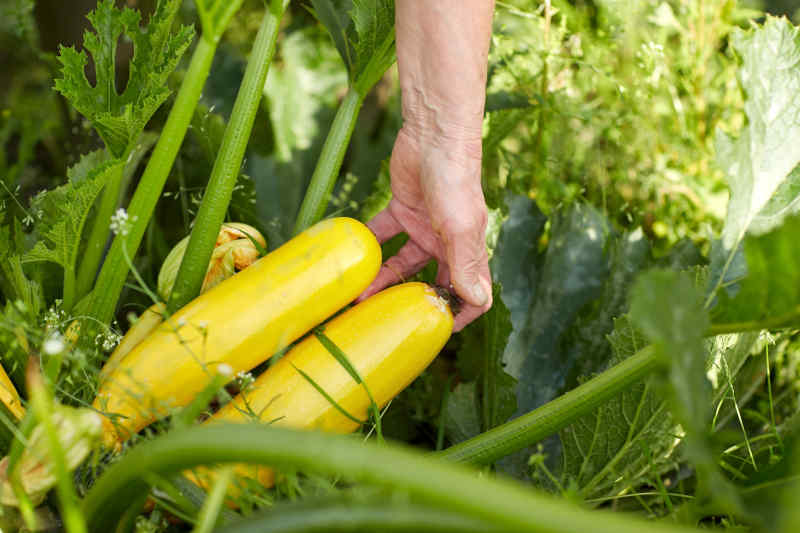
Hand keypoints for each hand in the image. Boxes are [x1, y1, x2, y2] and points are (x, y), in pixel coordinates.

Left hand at [358, 126, 491, 331]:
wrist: (434, 132)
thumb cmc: (455, 178)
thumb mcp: (461, 225)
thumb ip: (465, 263)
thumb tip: (477, 301)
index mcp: (468, 251)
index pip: (472, 294)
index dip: (459, 314)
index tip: (434, 331)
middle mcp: (446, 244)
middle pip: (431, 283)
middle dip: (410, 303)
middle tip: (384, 319)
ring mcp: (423, 228)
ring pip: (402, 264)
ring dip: (383, 280)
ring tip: (359, 296)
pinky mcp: (401, 210)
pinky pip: (383, 235)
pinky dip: (368, 245)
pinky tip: (351, 258)